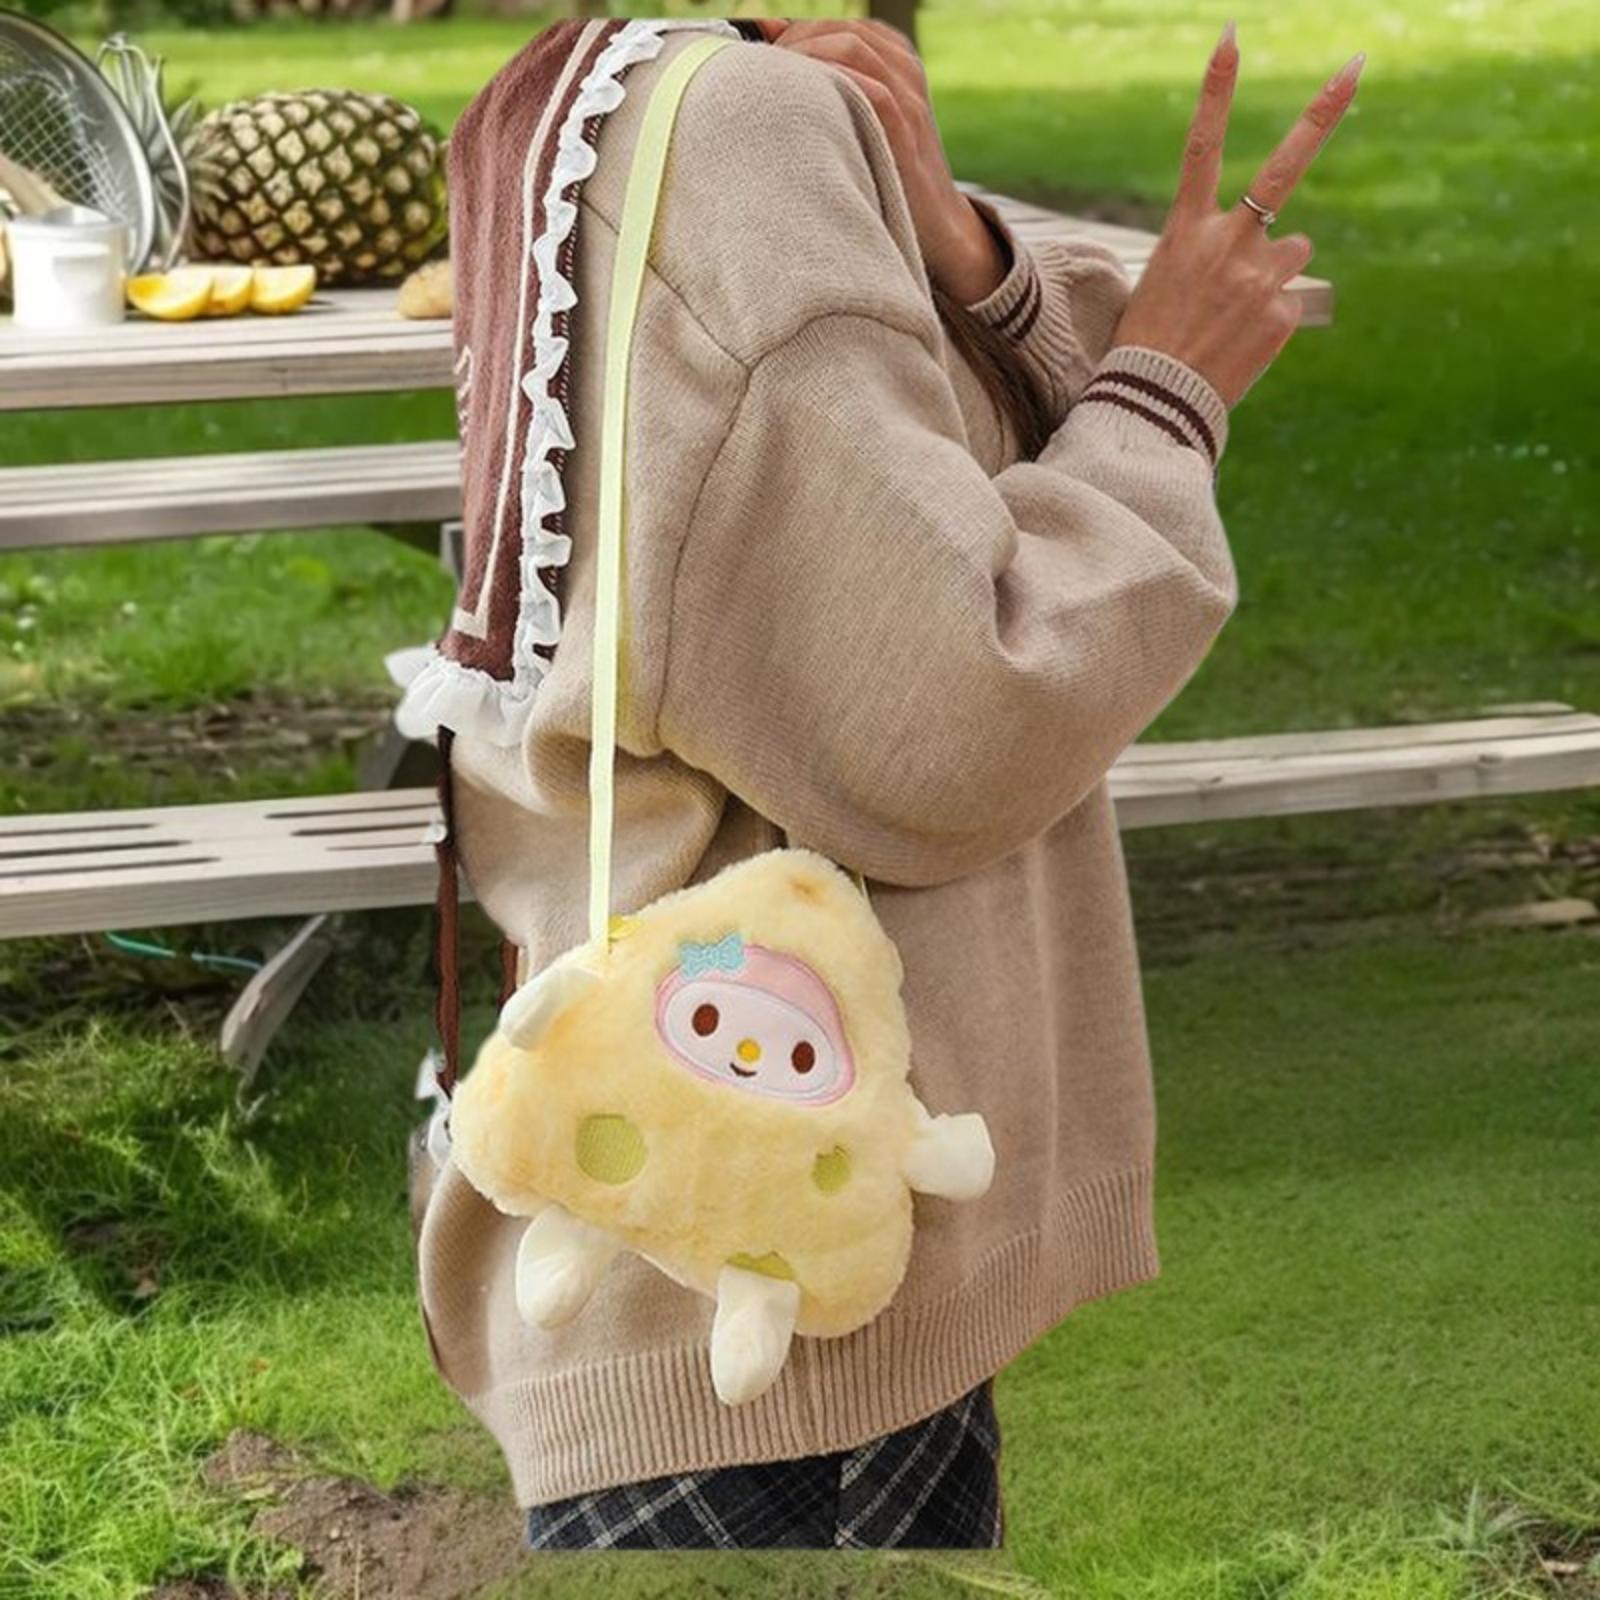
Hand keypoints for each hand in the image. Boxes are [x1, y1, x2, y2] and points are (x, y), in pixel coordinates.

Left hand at [753, 18, 1005, 304]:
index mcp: (898, 63)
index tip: (768, 55)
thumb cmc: (887, 177)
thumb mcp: (865, 124)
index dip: (801, 33)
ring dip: (808, 60)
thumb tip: (774, 41)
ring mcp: (910, 100)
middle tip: (766, 74)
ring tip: (778, 87)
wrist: (939, 226)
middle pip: (845, 31)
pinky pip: (872, 90)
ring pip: (855, 49)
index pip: (844, 26)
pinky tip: (804, 102)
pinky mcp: (907, 132)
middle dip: (798, 44)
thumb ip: (834, 86)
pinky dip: (834, 84)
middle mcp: (907, 73)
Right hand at [1111, 20, 1363, 408]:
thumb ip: (1220, 257)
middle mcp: (1227, 243)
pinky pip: (1289, 301)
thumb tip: (1296, 244)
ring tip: (1235, 313)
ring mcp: (1259, 276)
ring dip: (1275, 271)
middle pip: (1282, 169)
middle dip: (1322, 114)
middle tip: (1357, 65)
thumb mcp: (1165, 288)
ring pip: (1293, 251)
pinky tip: (1241, 342)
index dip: (1217, 90)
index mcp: (1184, 233)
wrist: (1154, 404)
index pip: (1202, 147)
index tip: (1232, 37)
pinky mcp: (1282, 311)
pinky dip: (1270, 319)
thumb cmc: (1148, 347)